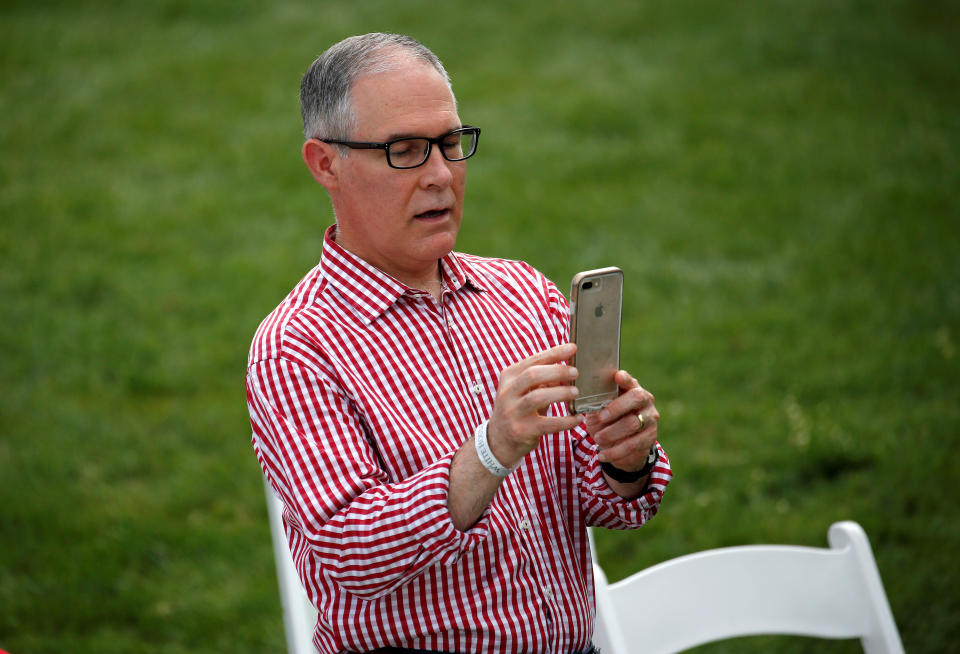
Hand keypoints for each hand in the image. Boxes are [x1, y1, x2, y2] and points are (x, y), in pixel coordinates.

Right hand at [486, 343, 583, 467]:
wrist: (499, 440)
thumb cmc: (518, 409)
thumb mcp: (524, 391)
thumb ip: (543, 380)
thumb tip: (568, 370)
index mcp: (509, 377)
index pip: (533, 360)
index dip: (554, 353)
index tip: (573, 348)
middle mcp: (507, 393)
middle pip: (533, 375)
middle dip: (557, 371)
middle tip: (575, 373)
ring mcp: (513, 412)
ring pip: (538, 397)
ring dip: (561, 393)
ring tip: (576, 392)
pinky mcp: (522, 431)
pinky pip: (548, 424)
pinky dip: (566, 420)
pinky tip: (577, 418)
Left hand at [585, 371, 658, 471]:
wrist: (621, 448)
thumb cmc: (607, 422)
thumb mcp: (597, 410)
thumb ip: (590, 400)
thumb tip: (569, 388)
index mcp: (631, 388)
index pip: (630, 380)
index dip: (625, 378)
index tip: (617, 376)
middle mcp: (644, 400)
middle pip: (636, 398)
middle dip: (617, 407)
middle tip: (600, 417)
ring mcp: (650, 418)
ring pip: (634, 423)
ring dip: (613, 432)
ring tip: (598, 438)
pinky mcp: (649, 438)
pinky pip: (633, 444)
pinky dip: (615, 451)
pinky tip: (602, 455)